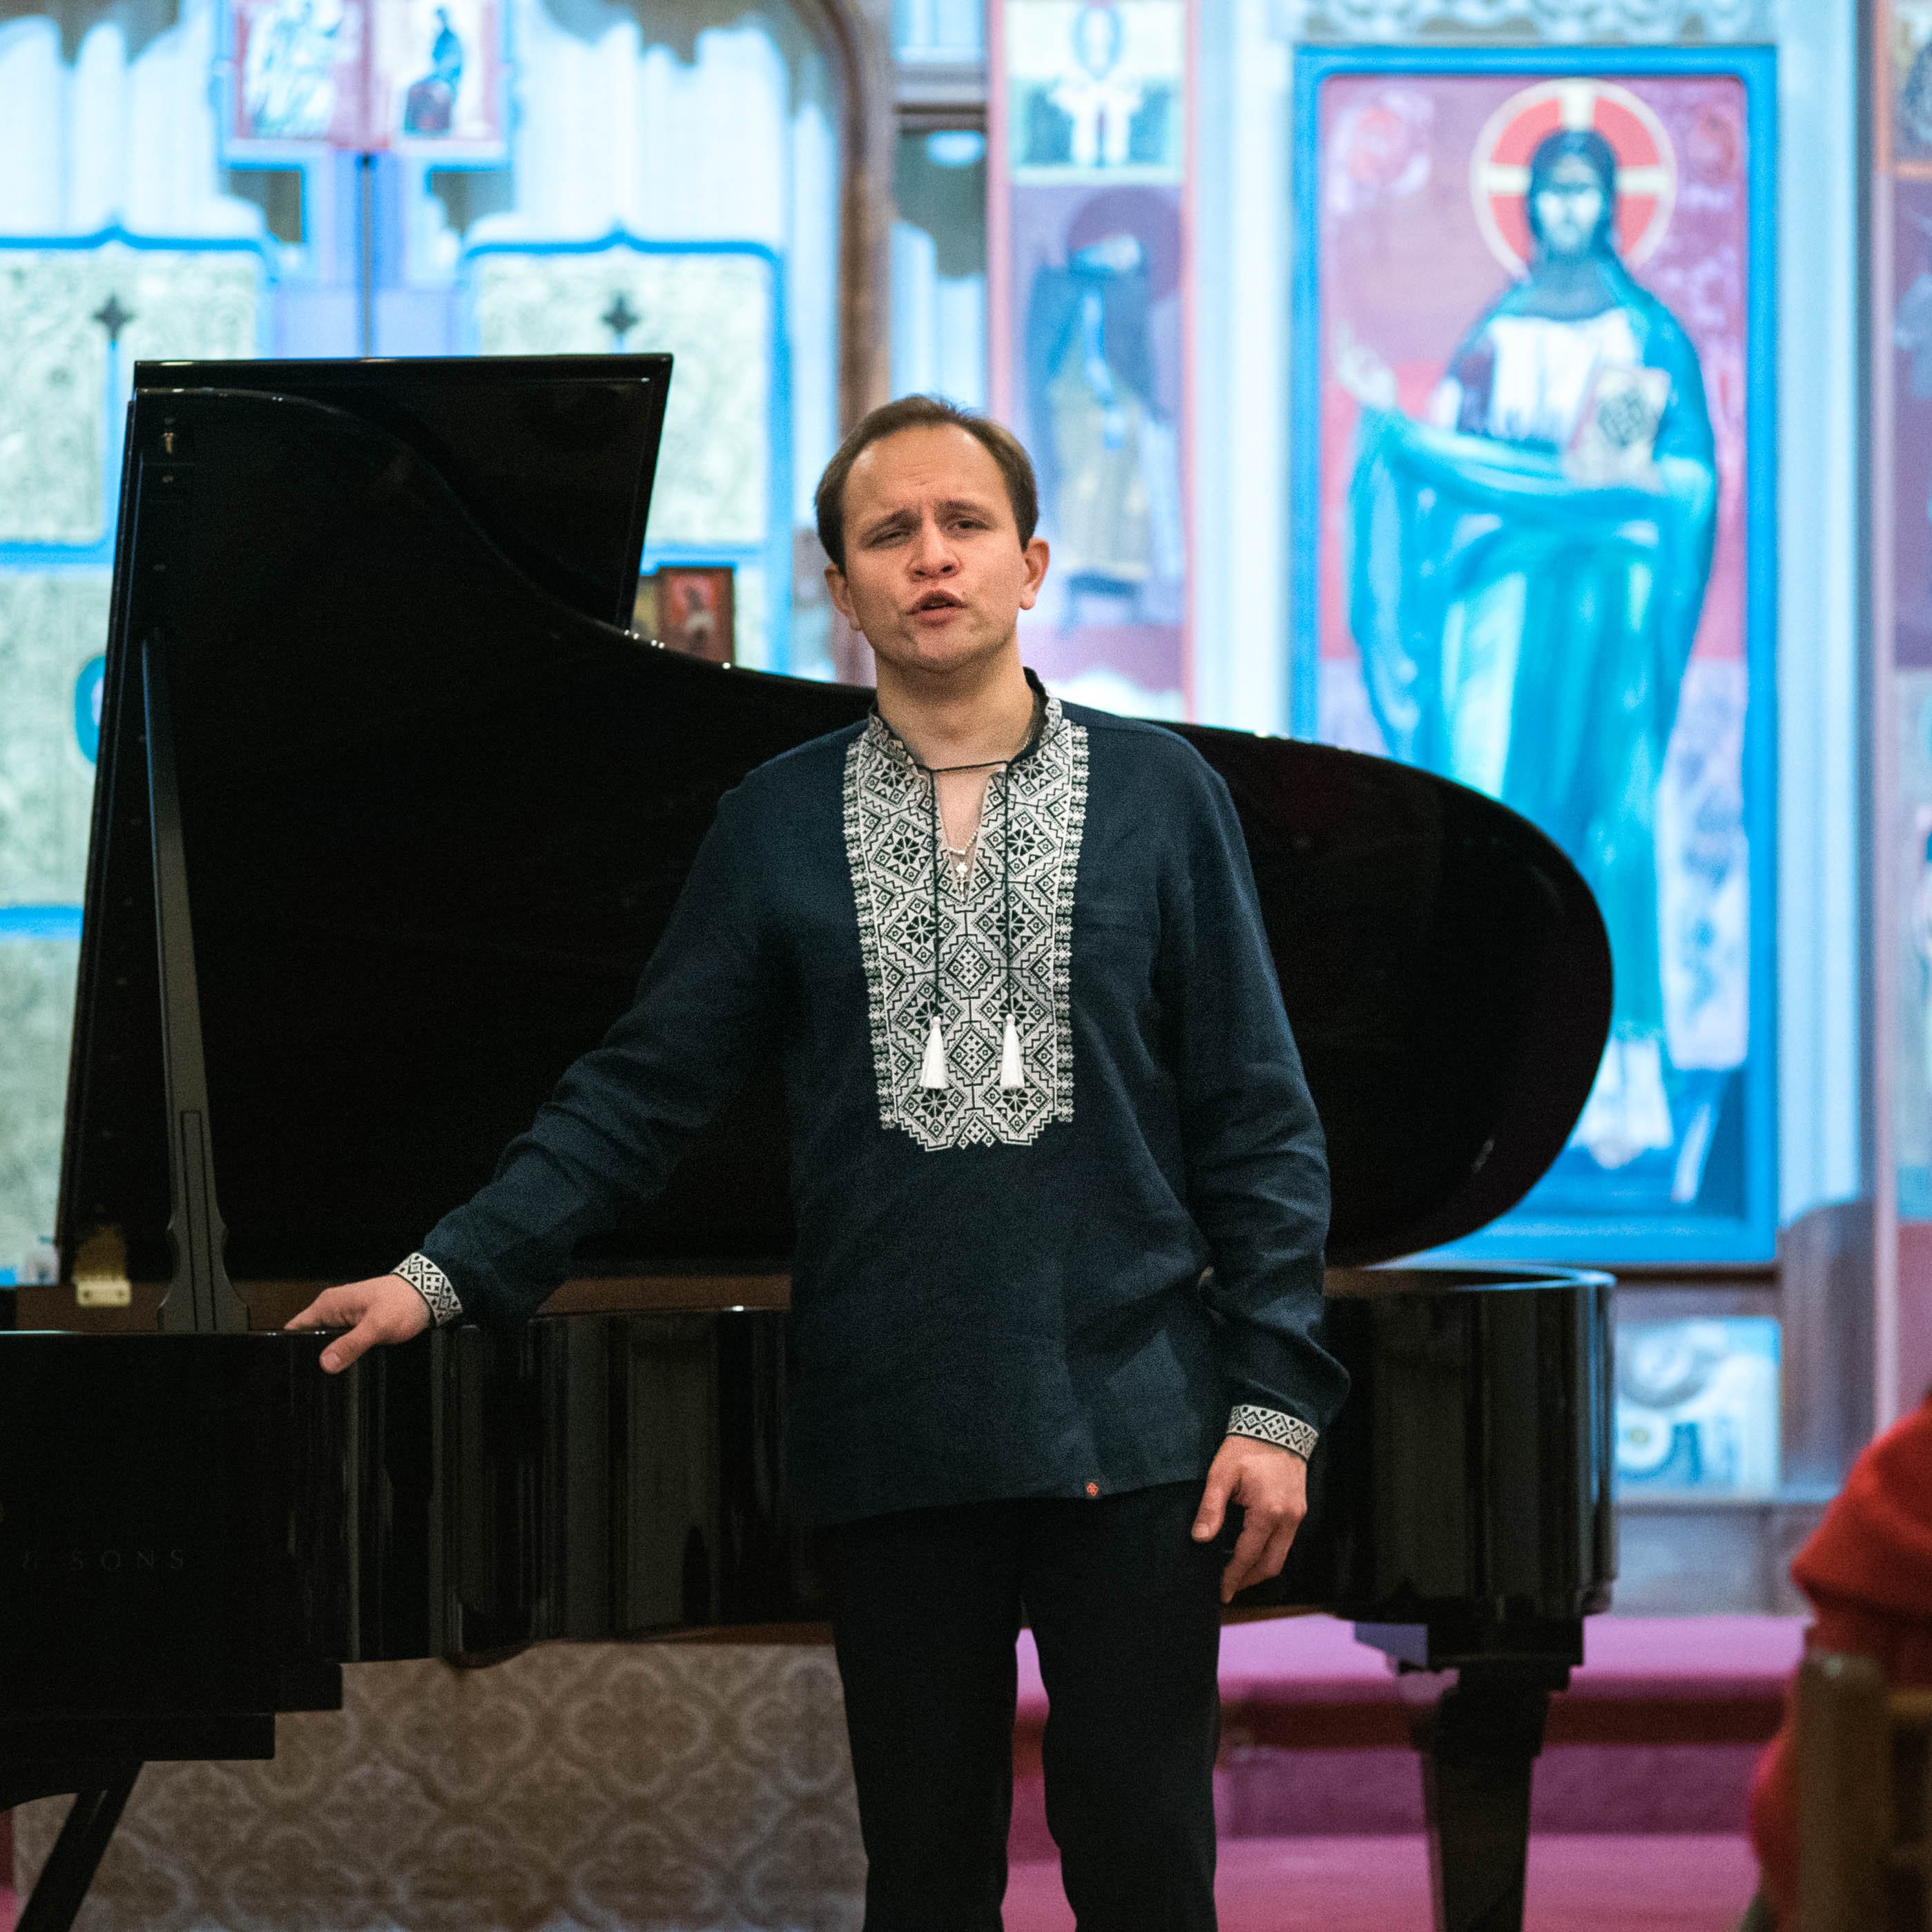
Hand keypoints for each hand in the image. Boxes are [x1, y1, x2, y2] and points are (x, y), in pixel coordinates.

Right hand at [285, 1274, 429, 1372]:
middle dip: (312, 1356)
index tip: (294, 1368)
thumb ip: (350, 1344)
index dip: (291, 1347)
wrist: (428, 1294)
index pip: (296, 1327)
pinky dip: (344, 1351)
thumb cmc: (403, 1302)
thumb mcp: (376, 1326)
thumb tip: (325, 1363)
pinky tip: (347, 1365)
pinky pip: (343, 1341)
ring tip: (332, 1374)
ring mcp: (345, 1316)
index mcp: (329, 1304)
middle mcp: (333, 1309)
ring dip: (331, 1355)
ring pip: (327, 1341)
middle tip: (316, 1378)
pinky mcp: (358, 1324)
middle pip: (310, 1337)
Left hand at [1192, 1435, 1308, 1604]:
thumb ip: (1211, 1508)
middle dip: (1248, 1579)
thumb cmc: (1246, 1447)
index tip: (1220, 1592)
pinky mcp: (1298, 1509)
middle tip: (1227, 1588)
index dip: (1232, 1576)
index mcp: (1267, 1513)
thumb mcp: (1221, 1474)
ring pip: (1280, 1556)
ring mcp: (1296, 1515)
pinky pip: (1285, 1541)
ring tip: (1237, 1572)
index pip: (1247, 1556)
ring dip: (1259, 1568)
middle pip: (1270, 1565)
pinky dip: (1268, 1552)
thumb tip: (1200, 1539)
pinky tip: (1252, 1549)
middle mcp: (1287, 1519)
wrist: (1277, 1424)